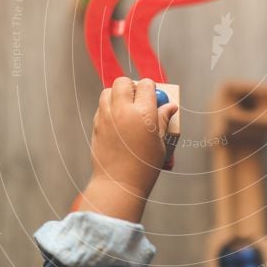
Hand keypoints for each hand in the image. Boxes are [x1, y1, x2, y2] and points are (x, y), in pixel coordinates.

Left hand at [77, 77, 177, 222]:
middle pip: (123, 82)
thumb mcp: (160, 143)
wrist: (119, 184)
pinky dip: (109, 107)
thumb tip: (170, 106)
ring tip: (126, 107)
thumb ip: (163, 120)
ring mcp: (107, 117)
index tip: (154, 96)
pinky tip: (118, 120)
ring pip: (108, 91)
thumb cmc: (144, 166)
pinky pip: (101, 107)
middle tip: (139, 98)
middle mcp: (123, 111)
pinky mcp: (96, 126)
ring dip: (118, 94)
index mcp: (144, 114)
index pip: (146, 85)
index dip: (152, 88)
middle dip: (132, 86)